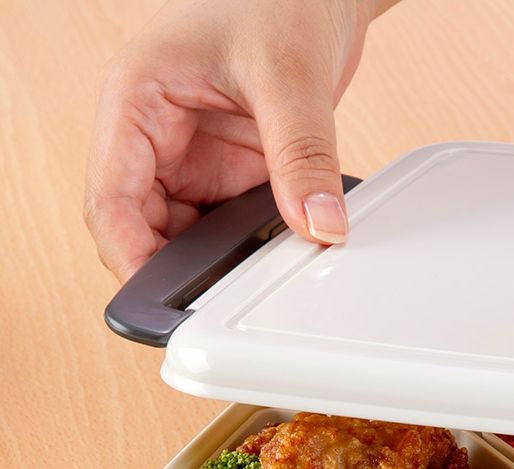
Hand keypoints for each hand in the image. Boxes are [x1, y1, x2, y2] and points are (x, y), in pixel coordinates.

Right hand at [85, 0, 396, 281]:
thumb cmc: (280, 3)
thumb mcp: (290, 77)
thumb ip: (302, 154)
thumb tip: (319, 225)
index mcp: (134, 101)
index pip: (109, 199)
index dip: (130, 256)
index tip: (164, 300)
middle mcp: (152, 136)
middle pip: (139, 230)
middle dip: (173, 271)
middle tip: (218, 309)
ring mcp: (188, 160)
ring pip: (181, 238)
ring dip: (213, 265)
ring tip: (253, 283)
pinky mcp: (225, 175)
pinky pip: (223, 230)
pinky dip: (244, 253)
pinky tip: (272, 260)